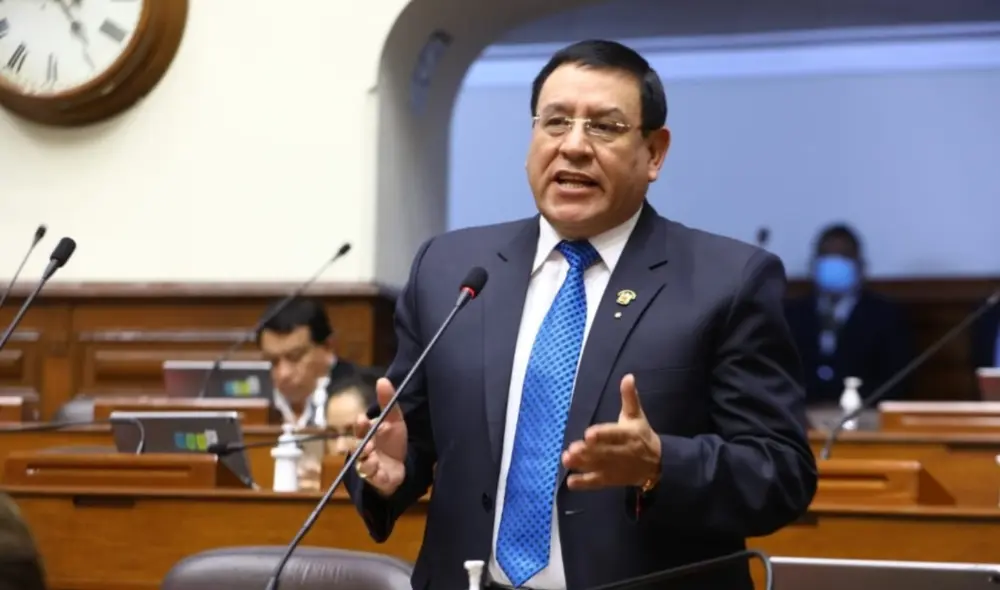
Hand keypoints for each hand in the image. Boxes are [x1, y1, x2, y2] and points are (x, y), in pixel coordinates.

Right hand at [353, 378, 407, 496]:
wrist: (403, 464)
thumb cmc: (393, 441)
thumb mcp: (394, 420)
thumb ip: (388, 402)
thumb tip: (382, 379)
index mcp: (368, 435)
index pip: (360, 428)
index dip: (360, 424)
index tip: (363, 419)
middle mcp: (365, 450)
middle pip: (357, 447)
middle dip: (361, 443)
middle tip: (367, 441)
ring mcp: (369, 465)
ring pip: (361, 463)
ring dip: (365, 458)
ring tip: (371, 453)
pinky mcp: (377, 478)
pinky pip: (372, 477)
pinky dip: (373, 472)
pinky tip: (376, 466)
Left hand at [563, 374, 661, 489]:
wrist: (657, 464)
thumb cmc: (641, 435)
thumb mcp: (637, 415)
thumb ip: (629, 397)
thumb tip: (628, 376)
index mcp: (629, 435)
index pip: (615, 434)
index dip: (602, 435)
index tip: (589, 434)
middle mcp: (622, 452)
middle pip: (604, 452)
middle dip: (588, 451)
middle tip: (572, 448)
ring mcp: (616, 468)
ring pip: (598, 467)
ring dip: (582, 464)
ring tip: (567, 460)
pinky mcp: (611, 480)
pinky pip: (597, 482)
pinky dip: (584, 483)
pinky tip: (571, 482)